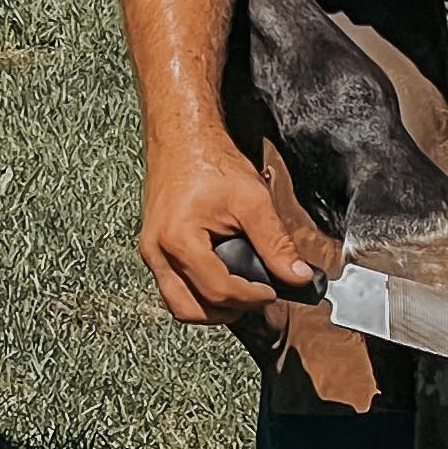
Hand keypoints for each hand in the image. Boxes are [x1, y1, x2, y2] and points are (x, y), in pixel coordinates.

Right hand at [138, 137, 315, 329]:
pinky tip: (221, 278)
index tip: (273, 292)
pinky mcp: (152, 248)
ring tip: (240, 293)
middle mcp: (157, 251)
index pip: (218, 290)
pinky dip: (196, 292)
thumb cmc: (210, 160)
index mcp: (179, 239)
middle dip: (227, 311)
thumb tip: (297, 275)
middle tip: (256, 299)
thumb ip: (276, 242)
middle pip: (189, 309)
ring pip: (177, 303)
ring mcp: (150, 251)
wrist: (181, 137)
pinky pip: (172, 286)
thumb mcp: (252, 199)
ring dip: (209, 308)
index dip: (251, 298)